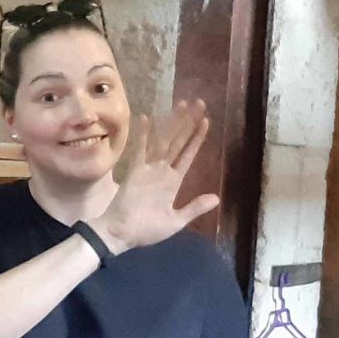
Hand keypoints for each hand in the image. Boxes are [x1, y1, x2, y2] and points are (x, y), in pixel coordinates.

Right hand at [88, 99, 219, 252]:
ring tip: (182, 104)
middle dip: (188, 123)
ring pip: (163, 141)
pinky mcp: (134, 171)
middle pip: (178, 141)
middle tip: (198, 103)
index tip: (206, 121)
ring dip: (172, 123)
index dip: (197, 138)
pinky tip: (147, 118)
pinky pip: (140, 150)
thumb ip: (194, 208)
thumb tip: (216, 198)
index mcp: (173, 182)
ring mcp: (148, 169)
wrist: (121, 234)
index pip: (188, 154)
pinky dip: (143, 135)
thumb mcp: (176, 221)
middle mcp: (162, 171)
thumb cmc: (146, 230)